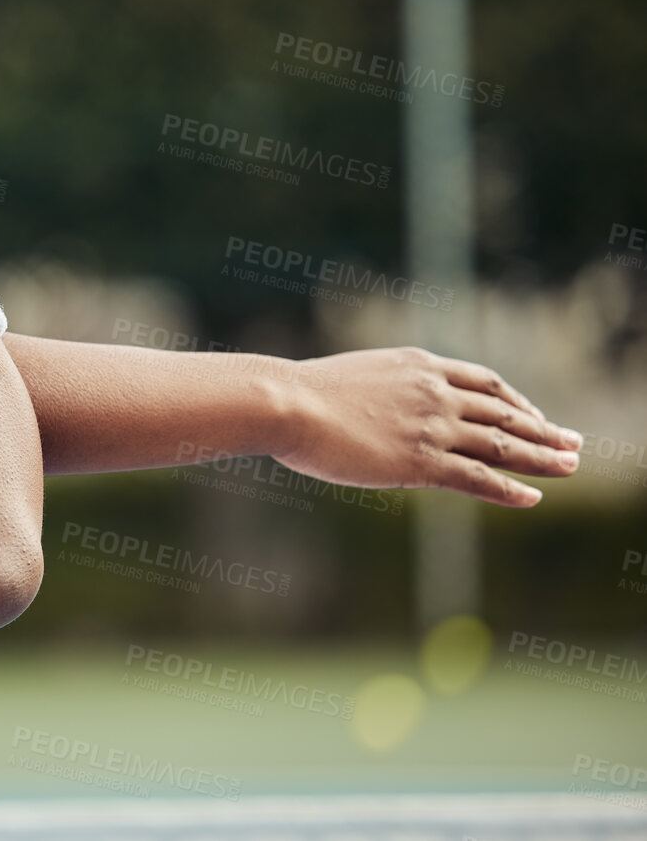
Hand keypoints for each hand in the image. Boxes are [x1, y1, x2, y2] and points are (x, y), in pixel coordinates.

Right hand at [279, 346, 580, 507]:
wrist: (288, 403)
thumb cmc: (303, 392)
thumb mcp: (355, 378)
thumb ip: (382, 391)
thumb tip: (376, 407)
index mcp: (420, 365)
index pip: (484, 382)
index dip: (517, 401)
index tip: (535, 414)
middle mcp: (436, 392)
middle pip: (505, 412)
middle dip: (543, 429)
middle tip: (574, 442)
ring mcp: (432, 426)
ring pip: (502, 444)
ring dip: (542, 457)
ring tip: (571, 467)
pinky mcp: (421, 461)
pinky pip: (478, 477)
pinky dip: (510, 488)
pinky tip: (533, 497)